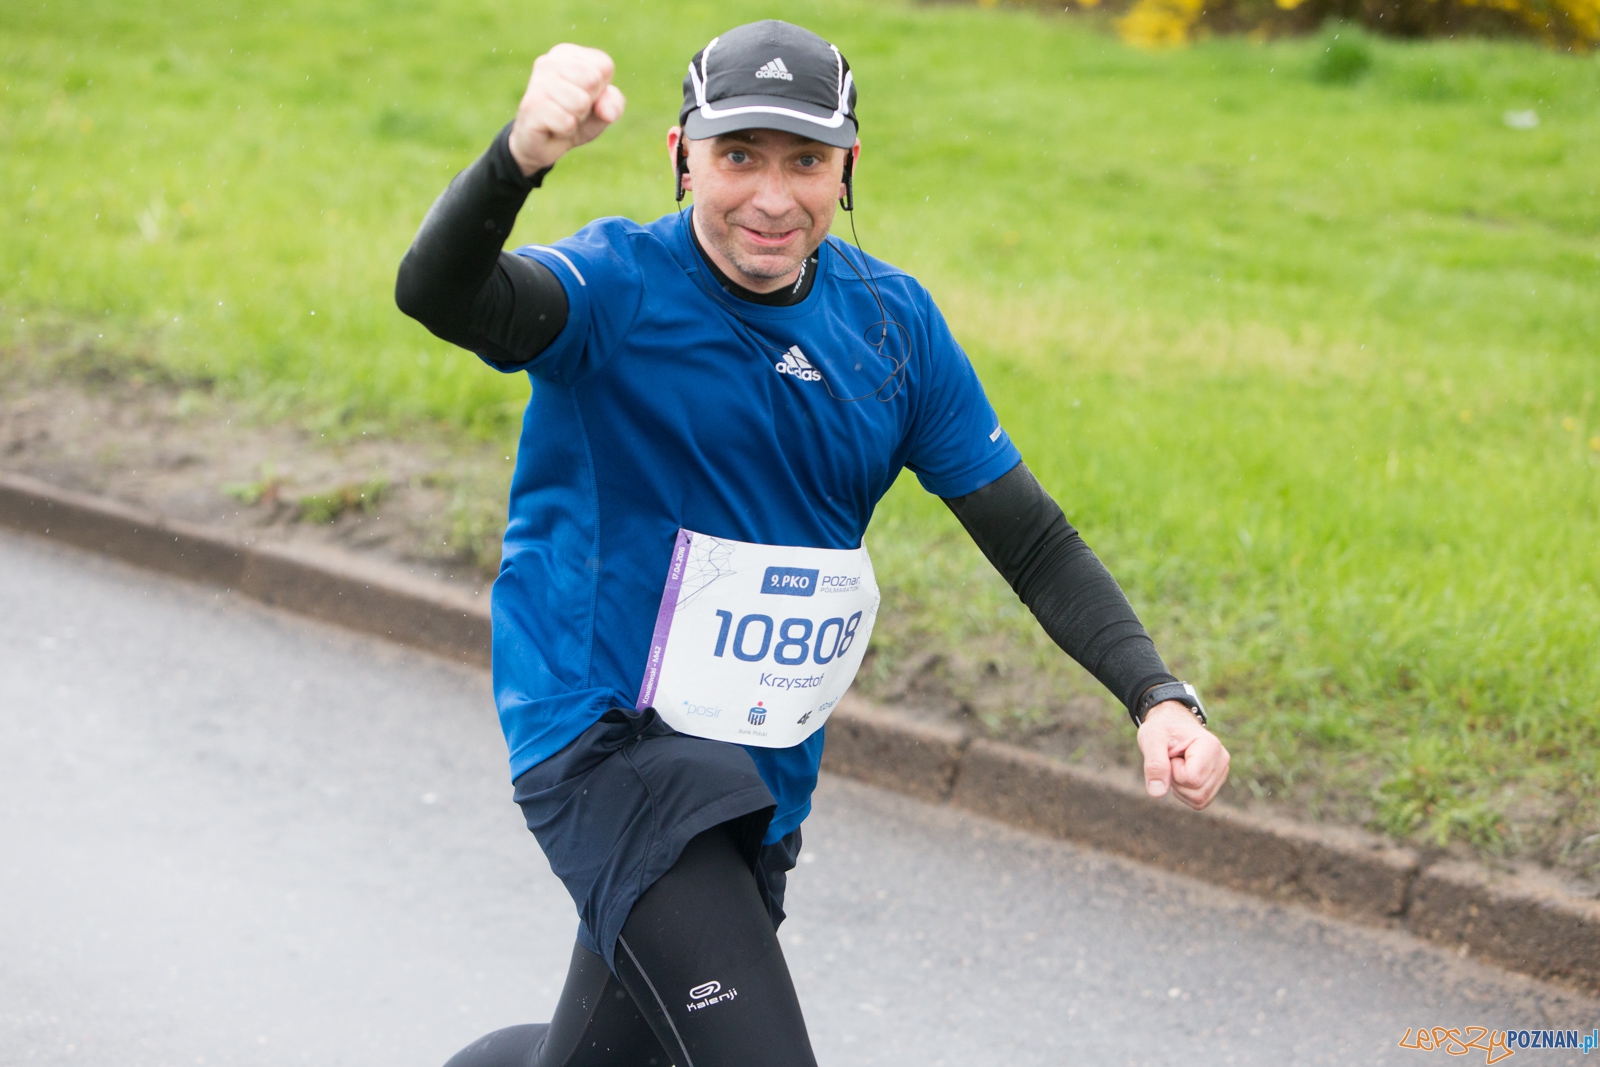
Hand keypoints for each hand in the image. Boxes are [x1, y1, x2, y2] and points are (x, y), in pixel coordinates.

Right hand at [508, 44, 625, 175]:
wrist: (543, 145)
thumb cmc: (575, 120)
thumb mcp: (602, 110)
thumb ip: (614, 104)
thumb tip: (607, 112)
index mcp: (567, 54)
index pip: (604, 67)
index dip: (601, 90)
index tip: (584, 96)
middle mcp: (548, 62)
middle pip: (592, 80)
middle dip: (588, 104)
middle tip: (572, 110)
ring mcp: (536, 82)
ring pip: (580, 103)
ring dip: (576, 119)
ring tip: (561, 118)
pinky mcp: (531, 105)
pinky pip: (566, 122)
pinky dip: (565, 132)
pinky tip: (552, 128)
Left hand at [1137, 701, 1229, 809]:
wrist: (1171, 724)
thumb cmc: (1162, 728)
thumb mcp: (1151, 739)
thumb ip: (1154, 764)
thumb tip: (1157, 792)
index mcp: (1210, 746)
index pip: (1192, 779)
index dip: (1173, 771)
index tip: (1171, 753)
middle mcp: (1222, 760)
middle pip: (1197, 793)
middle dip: (1176, 781)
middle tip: (1172, 759)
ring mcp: (1222, 771)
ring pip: (1199, 800)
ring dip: (1180, 788)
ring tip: (1177, 764)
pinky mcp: (1217, 781)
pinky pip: (1200, 801)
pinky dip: (1185, 793)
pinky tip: (1181, 774)